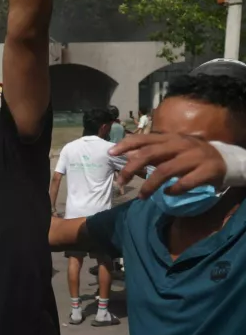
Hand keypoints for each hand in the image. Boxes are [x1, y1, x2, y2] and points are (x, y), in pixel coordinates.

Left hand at [110, 134, 226, 198]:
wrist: (224, 160)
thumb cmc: (190, 155)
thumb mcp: (171, 149)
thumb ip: (152, 152)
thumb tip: (127, 157)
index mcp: (169, 138)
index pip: (143, 138)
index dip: (126, 145)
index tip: (111, 154)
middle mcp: (180, 145)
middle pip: (149, 155)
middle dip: (131, 169)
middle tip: (121, 182)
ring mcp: (194, 157)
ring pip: (165, 170)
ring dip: (149, 185)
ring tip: (141, 196)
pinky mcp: (207, 171)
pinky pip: (185, 182)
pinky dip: (173, 190)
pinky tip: (167, 194)